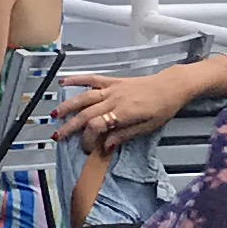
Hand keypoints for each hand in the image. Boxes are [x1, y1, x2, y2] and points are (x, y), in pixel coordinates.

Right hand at [53, 68, 188, 147]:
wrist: (172, 86)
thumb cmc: (163, 108)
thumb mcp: (148, 127)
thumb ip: (125, 135)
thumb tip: (104, 146)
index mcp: (124, 113)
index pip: (98, 126)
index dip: (88, 138)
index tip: (85, 149)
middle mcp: (115, 99)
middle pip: (86, 113)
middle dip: (70, 126)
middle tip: (57, 136)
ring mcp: (112, 88)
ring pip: (84, 96)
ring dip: (67, 105)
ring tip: (54, 114)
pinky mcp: (113, 80)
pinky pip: (92, 79)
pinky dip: (76, 79)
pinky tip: (63, 82)